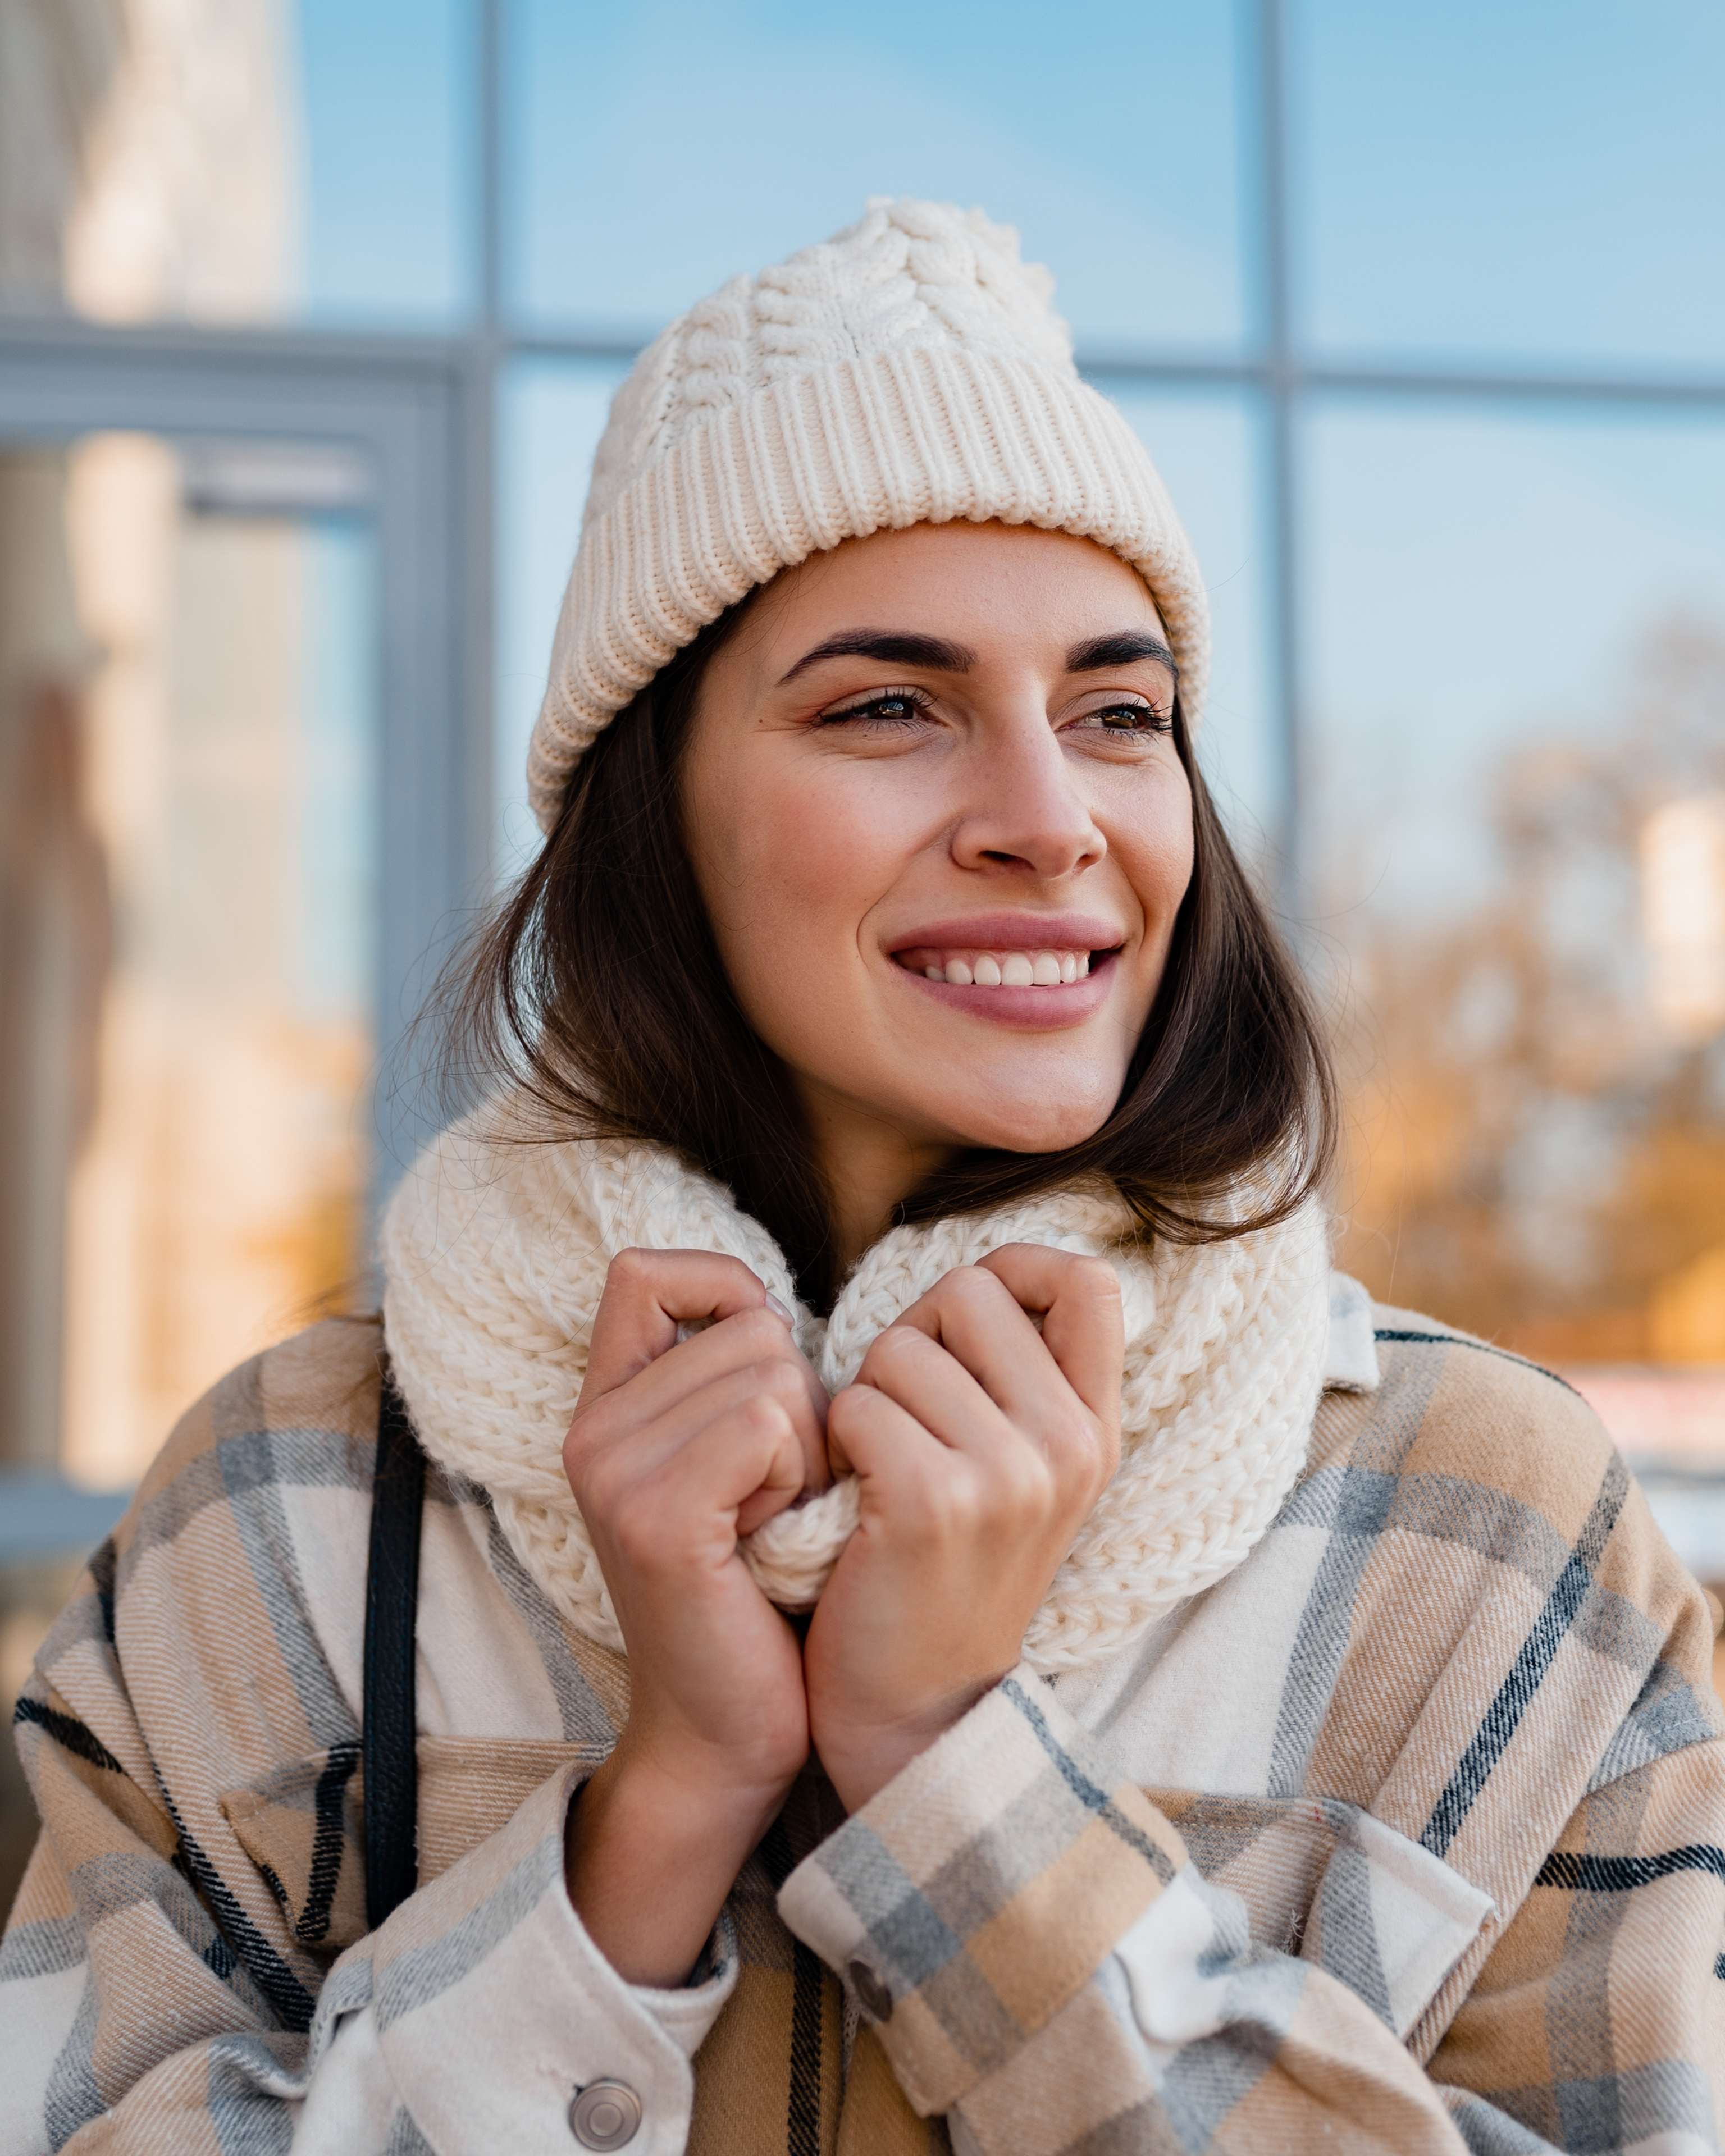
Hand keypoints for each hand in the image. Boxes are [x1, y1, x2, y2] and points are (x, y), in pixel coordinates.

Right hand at [561, 1249, 828, 1983]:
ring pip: (772, 1373)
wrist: (729, 1732)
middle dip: (800, 1403)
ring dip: (808, 1449)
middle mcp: (592, 1432)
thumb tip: (771, 1304)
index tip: (765, 1361)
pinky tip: (773, 1540)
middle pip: (749, 1326)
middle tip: (775, 1497)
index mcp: (603, 1410)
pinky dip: (798, 1478)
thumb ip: (729, 1382)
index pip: (643, 1272)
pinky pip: (767, 1425)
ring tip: (775, 1523)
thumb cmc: (759, 1591)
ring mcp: (614, 1473)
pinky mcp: (656, 1519)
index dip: (721, 1288)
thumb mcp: (734, 1466)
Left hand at [806, 1246, 1121, 1812]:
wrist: (917, 1714)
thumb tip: (987, 1272)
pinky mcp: (936, 1504)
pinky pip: (857, 1404)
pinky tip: (851, 1500)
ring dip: (864, 1397)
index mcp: (1094, 1429)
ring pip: (900, 1346)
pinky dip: (834, 1444)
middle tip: (902, 1419)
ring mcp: (1010, 1475)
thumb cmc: (941, 1572)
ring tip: (878, 1471)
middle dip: (914, 1337)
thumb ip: (1017, 1377)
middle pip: (971, 1291)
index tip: (961, 1323)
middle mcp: (1069, 1445)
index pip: (1088, 1279)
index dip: (1014, 1269)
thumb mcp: (1018, 1474)